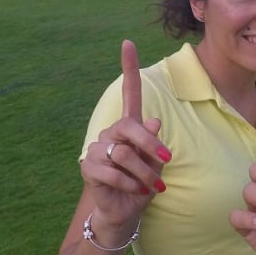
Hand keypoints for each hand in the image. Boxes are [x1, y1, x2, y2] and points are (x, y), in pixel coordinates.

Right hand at [80, 40, 171, 227]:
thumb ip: (154, 144)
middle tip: (167, 160)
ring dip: (144, 172)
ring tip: (151, 186)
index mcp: (130, 126)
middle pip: (129, 127)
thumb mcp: (157, 164)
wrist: (124, 211)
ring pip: (123, 153)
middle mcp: (111, 133)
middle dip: (150, 145)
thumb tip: (153, 122)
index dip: (128, 68)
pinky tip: (135, 191)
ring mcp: (97, 148)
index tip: (128, 43)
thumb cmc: (143, 183)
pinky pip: (112, 171)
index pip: (129, 93)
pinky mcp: (88, 167)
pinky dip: (130, 183)